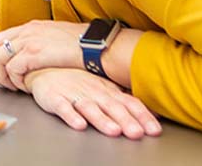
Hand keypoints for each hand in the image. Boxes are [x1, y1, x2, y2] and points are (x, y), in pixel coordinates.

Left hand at [0, 20, 85, 90]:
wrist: (96, 45)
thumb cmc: (80, 45)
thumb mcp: (54, 38)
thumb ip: (37, 43)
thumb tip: (26, 55)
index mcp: (29, 26)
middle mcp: (26, 31)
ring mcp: (29, 40)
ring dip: (1, 76)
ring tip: (11, 86)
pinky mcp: (35, 53)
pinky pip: (12, 68)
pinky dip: (13, 79)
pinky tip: (22, 86)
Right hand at [26, 68, 161, 139]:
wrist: (46, 69)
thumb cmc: (78, 81)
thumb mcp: (105, 88)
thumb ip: (127, 102)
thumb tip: (155, 115)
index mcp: (107, 90)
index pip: (128, 103)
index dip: (142, 116)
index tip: (154, 129)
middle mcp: (93, 92)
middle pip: (111, 107)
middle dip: (125, 120)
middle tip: (136, 132)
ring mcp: (74, 94)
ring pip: (89, 108)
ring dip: (102, 119)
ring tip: (113, 131)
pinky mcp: (55, 98)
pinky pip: (63, 107)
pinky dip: (71, 116)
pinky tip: (79, 124)